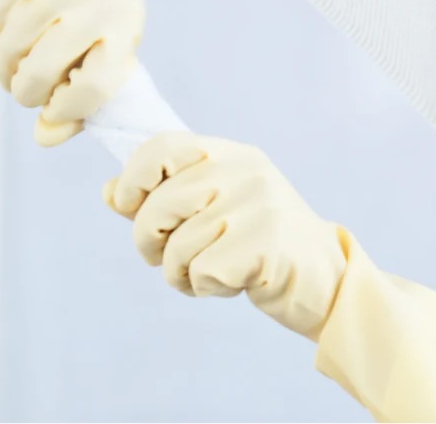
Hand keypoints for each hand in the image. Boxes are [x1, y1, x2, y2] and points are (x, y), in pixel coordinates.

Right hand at [0, 0, 146, 145]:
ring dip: (7, 70)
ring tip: (17, 70)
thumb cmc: (109, 8)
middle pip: (41, 72)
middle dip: (27, 93)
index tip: (56, 110)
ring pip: (9, 48)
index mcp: (123, 28)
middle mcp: (91, 3)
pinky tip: (10, 41)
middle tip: (29, 92)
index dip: (68, 111)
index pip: (93, 88)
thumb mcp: (114, 48)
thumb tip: (44, 138)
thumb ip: (86, 97)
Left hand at [104, 132, 346, 340]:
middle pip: (159, 205)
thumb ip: (164, 199)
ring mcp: (259, 206)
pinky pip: (202, 271)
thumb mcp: (215, 210)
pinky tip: (232, 284)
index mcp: (233, 155)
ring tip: (209, 273)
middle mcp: (246, 173)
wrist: (324, 278)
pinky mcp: (265, 243)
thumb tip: (111, 193)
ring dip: (182, 273)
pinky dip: (206, 287)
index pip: (164, 146)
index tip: (129, 206)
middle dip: (148, 242)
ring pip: (178, 246)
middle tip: (166, 261)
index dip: (134, 178)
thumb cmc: (261, 244)